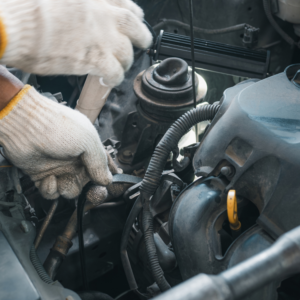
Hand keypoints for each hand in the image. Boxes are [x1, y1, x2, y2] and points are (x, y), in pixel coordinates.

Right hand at [0, 0, 151, 86]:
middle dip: (141, 36)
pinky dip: (115, 78)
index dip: (133, 12)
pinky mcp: (95, 59)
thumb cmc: (24, 9)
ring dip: (125, 61)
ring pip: (126, 52)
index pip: (123, 3)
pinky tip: (109, 80)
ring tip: (121, 66)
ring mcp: (101, 37)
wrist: (16, 27)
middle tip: (142, 42)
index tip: (136, 16)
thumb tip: (76, 11)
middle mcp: (102, 15)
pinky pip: (115, 72)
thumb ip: (73, 3)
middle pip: (134, 26)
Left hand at [0, 83, 118, 198]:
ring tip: (62, 179)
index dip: (108, 177)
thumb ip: (99, 162)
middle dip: (93, 191)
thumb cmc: (56, 125)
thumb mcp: (87, 140)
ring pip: (72, 190)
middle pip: (89, 183)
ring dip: (68, 189)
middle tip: (93, 193)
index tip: (111, 187)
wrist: (24, 126)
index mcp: (88, 148)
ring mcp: (59, 169)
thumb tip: (107, 179)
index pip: (103, 166)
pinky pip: (52, 192)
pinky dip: (51, 190)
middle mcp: (75, 160)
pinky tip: (49, 178)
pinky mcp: (43, 177)